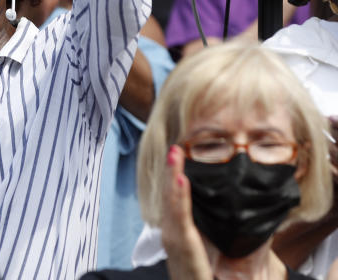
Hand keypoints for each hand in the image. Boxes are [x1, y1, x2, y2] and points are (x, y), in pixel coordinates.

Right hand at [161, 145, 211, 279]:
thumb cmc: (208, 278)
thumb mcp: (215, 256)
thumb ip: (224, 236)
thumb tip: (243, 214)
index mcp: (181, 235)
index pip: (176, 201)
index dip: (175, 176)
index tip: (179, 155)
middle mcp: (173, 236)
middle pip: (170, 197)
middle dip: (170, 170)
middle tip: (174, 147)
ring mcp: (175, 243)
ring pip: (172, 203)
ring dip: (172, 177)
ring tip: (174, 155)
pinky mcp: (183, 249)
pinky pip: (181, 220)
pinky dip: (179, 198)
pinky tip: (181, 180)